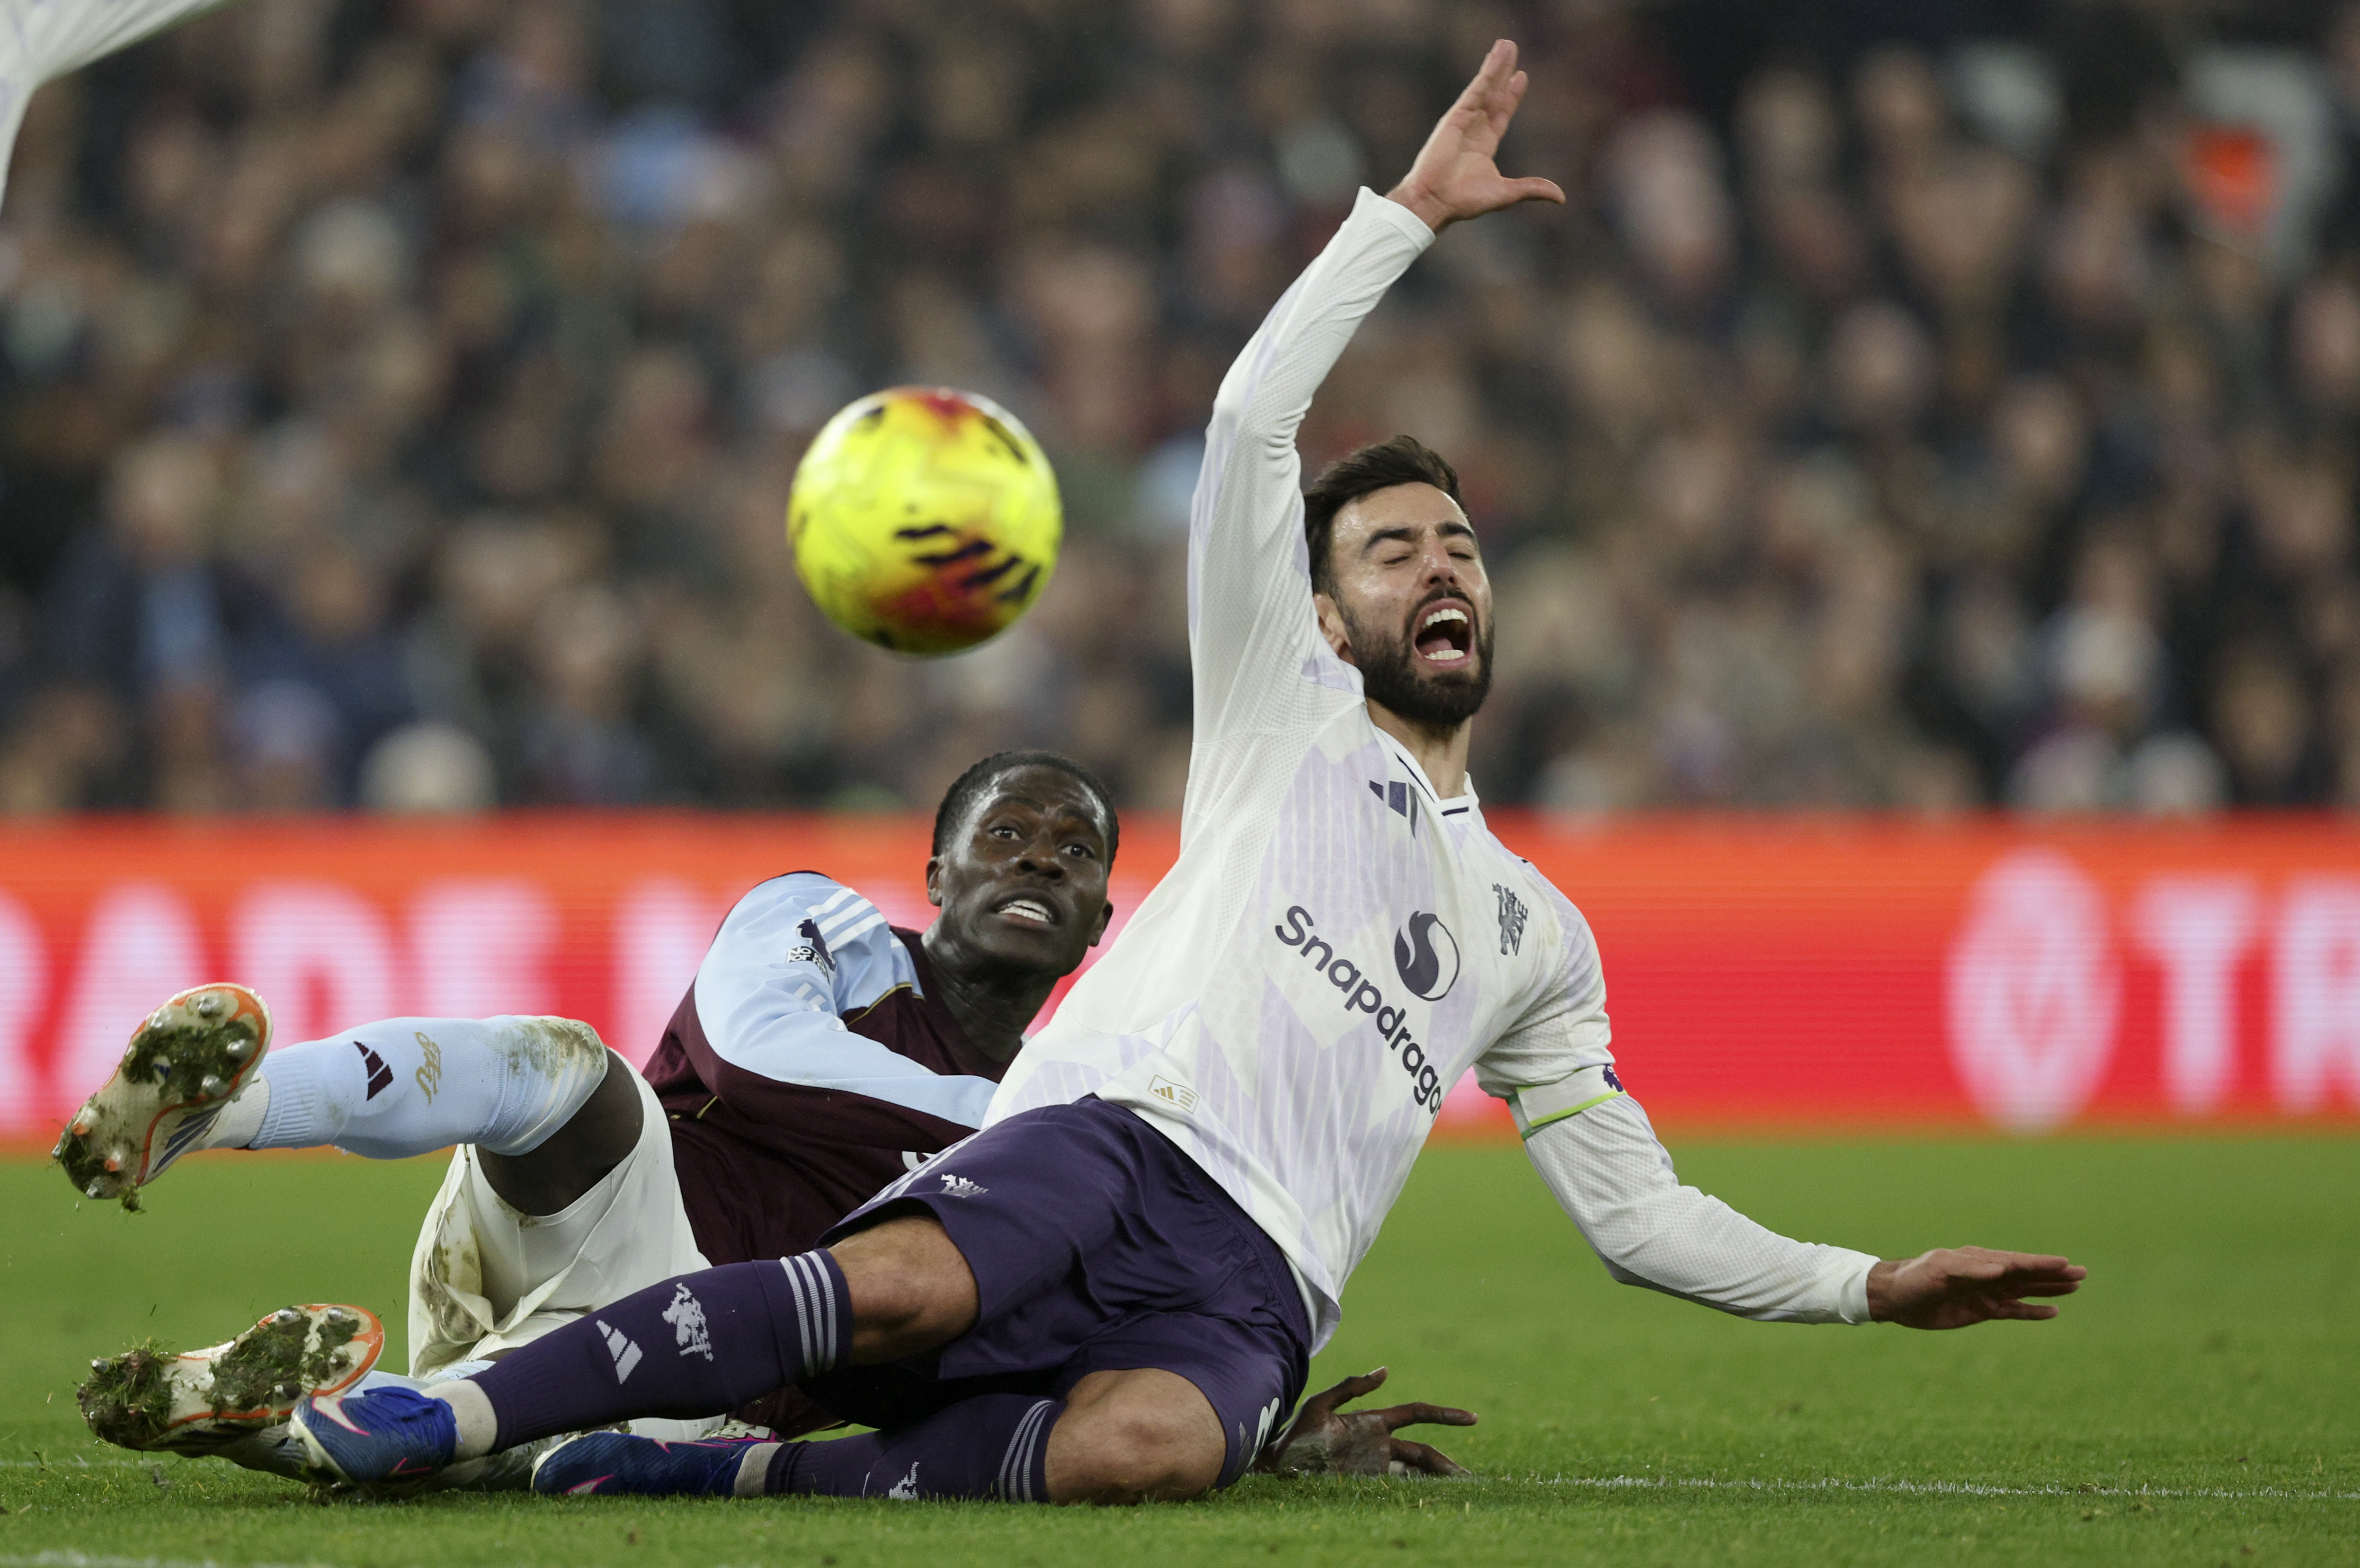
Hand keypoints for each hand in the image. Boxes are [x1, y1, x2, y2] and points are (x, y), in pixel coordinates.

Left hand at [1252, 1367, 1476, 1477]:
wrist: (1277, 1466)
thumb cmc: (1296, 1434)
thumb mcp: (1320, 1405)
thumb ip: (1351, 1386)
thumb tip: (1386, 1369)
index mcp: (1373, 1420)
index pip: (1416, 1414)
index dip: (1444, 1415)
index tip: (1471, 1418)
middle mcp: (1379, 1443)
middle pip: (1423, 1451)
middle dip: (1447, 1462)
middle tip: (1472, 1477)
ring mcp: (1374, 1465)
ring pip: (1414, 1471)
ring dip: (1436, 1481)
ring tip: (1460, 1493)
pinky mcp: (1366, 1483)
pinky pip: (1398, 1487)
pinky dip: (1416, 1492)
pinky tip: (1431, 1500)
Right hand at [1386, 39, 1566, 232]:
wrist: (1435, 201)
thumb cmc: (1464, 201)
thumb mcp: (1506, 193)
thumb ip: (1532, 188)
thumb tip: (1560, 197)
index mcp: (1484, 145)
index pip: (1502, 113)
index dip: (1512, 95)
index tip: (1520, 76)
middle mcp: (1474, 129)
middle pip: (1494, 94)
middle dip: (1503, 73)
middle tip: (1511, 50)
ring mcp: (1464, 121)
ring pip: (1485, 87)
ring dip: (1496, 65)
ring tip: (1505, 45)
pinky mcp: (1455, 117)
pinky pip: (1475, 91)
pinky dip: (1486, 74)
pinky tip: (1495, 59)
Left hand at [1867, 1246, 2087, 1329]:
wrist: (1894, 1298)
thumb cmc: (1914, 1278)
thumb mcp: (1938, 1270)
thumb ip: (1969, 1270)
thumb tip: (2001, 1269)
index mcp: (1978, 1260)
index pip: (2016, 1262)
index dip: (2040, 1263)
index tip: (2065, 1263)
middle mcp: (1987, 1274)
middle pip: (2027, 1274)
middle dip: (2054, 1274)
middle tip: (2082, 1273)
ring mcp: (1986, 1292)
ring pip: (2024, 1291)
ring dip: (2048, 1289)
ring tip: (2075, 1287)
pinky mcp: (1981, 1310)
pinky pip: (2012, 1310)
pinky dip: (2032, 1311)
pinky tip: (2052, 1311)